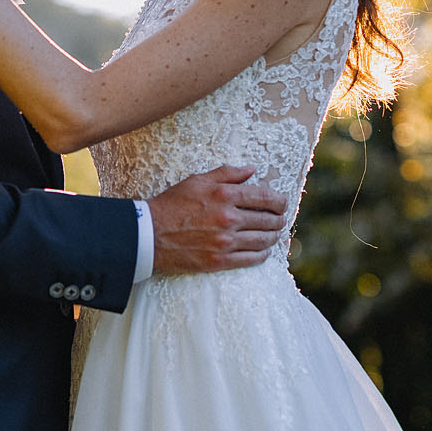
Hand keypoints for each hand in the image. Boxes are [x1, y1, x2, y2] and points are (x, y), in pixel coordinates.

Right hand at [148, 166, 285, 275]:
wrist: (150, 235)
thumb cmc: (172, 205)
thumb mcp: (197, 181)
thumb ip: (227, 173)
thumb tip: (251, 169)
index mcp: (224, 195)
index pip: (265, 197)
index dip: (279, 201)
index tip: (281, 203)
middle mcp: (228, 218)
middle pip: (268, 220)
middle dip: (278, 219)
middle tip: (279, 219)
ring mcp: (225, 241)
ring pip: (263, 241)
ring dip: (273, 237)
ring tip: (274, 235)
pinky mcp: (220, 261)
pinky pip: (252, 259)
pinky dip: (262, 255)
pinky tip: (263, 251)